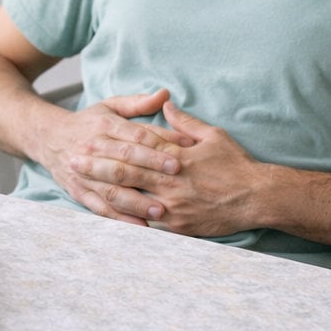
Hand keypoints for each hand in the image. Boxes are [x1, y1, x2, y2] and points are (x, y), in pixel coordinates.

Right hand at [38, 88, 192, 225]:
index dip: (159, 142)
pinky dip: (119, 218)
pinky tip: (139, 226)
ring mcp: (85, 173)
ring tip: (160, 210)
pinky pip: (99, 207)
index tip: (184, 149)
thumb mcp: (109, 106)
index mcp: (104, 126)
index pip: (135, 135)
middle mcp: (93, 149)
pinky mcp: (79, 191)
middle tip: (177, 176)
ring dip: (136, 201)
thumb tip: (165, 94)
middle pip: (125, 160)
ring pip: (112, 188)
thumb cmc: (88, 123)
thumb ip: (138, 103)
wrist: (48, 138)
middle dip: (151, 168)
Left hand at [64, 98, 267, 235]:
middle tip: (72, 161)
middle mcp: (171, 181)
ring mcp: (173, 207)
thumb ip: (184, 121)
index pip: (137, 148)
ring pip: (130, 200)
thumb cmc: (236, 164)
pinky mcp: (178, 227)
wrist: (258, 198)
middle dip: (96, 167)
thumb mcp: (212, 135)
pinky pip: (145, 225)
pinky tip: (105, 218)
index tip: (87, 138)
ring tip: (81, 188)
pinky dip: (125, 221)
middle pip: (126, 172)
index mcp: (176, 156)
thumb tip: (165, 102)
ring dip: (103, 192)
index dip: (109, 143)